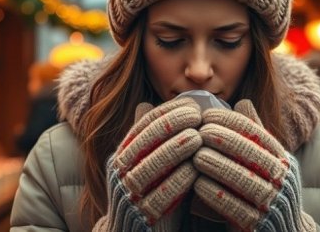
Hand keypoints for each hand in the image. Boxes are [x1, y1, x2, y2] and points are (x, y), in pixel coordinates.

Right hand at [113, 97, 201, 224]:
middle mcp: (121, 172)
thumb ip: (150, 139)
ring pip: (150, 166)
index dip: (167, 111)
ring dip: (175, 149)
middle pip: (145, 141)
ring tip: (198, 137)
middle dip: (172, 124)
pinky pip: (159, 195)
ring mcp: (129, 194)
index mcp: (123, 155)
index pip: (143, 124)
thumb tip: (149, 103)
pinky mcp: (142, 217)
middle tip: (197, 116)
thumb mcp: (146, 163)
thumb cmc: (149, 194)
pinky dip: (178, 179)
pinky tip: (196, 170)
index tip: (192, 104)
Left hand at [193, 99, 290, 230]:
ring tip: (196, 156)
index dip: (231, 122)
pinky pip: (238, 208)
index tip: (206, 115)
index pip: (257, 133)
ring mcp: (273, 203)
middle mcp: (282, 179)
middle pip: (252, 154)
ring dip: (219, 166)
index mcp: (281, 159)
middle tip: (199, 131)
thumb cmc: (266, 190)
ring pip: (245, 180)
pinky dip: (218, 195)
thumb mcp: (265, 161)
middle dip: (224, 140)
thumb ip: (254, 135)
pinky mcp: (260, 225)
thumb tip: (242, 102)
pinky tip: (199, 185)